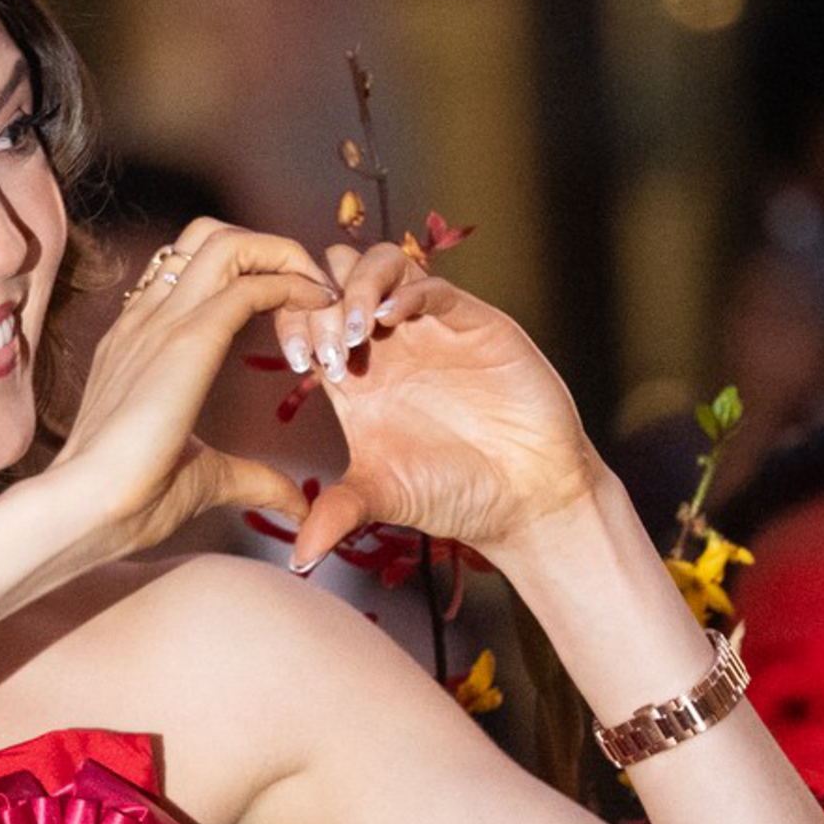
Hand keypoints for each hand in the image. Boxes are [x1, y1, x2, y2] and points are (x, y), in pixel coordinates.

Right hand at [46, 219, 327, 560]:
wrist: (83, 508)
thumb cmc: (127, 501)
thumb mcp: (205, 479)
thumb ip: (253, 480)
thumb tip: (295, 505)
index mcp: (138, 342)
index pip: (192, 272)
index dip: (248, 274)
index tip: (292, 306)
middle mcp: (146, 319)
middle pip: (209, 236)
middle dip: (268, 248)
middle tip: (309, 287)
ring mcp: (160, 323)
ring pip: (227, 243)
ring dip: (282, 256)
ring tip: (317, 290)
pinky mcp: (186, 341)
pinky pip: (248, 285)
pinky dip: (292, 285)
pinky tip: (317, 305)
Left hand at [287, 246, 605, 571]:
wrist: (528, 499)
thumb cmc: (456, 495)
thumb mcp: (383, 498)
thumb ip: (337, 513)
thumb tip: (296, 558)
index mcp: (355, 376)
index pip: (307, 321)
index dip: (295, 327)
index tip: (300, 364)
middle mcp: (387, 345)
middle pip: (335, 278)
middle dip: (321, 301)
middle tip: (328, 349)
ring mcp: (429, 327)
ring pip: (380, 265)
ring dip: (357, 287)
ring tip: (354, 331)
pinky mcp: (473, 322)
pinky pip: (432, 285)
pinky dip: (405, 290)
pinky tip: (389, 320)